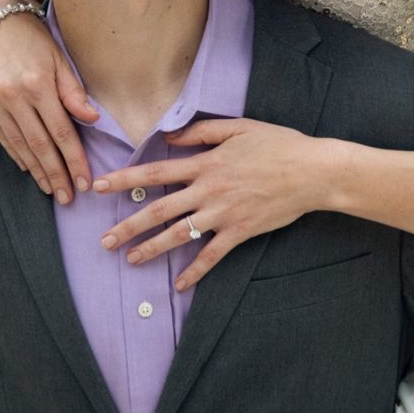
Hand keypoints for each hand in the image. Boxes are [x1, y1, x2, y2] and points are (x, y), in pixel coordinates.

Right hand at [0, 7, 97, 202]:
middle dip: (56, 174)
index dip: (74, 160)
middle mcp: (11, 94)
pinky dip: (16, 154)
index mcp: (36, 83)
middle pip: (39, 144)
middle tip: (68, 198)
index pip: (60, 132)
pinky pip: (1, 135)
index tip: (84, 182)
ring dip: (36, 170)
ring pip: (18, 144)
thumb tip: (93, 121)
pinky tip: (29, 169)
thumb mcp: (60, 59)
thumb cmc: (35, 40)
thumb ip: (74, 91)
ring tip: (51, 189)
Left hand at [93, 118, 331, 289]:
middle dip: (129, 226)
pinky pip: (212, 255)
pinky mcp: (240, 232)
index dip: (125, 180)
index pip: (156, 172)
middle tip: (104, 240)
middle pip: (159, 210)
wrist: (312, 172)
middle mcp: (208, 190)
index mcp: (206, 163)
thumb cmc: (278, 145)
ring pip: (179, 234)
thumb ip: (201, 133)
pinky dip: (195, 271)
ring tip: (130, 259)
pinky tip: (179, 285)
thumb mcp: (239, 128)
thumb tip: (170, 137)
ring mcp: (224, 214)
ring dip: (152, 249)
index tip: (101, 186)